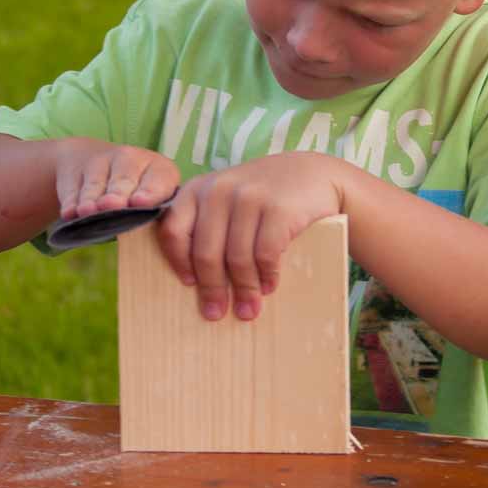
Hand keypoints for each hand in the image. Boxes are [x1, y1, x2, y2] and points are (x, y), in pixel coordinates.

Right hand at [52, 138, 179, 219]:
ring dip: (91, 198)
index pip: (158, 181)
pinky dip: (71, 202)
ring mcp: (103, 160)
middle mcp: (132, 159)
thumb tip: (154, 238)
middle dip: (118, 194)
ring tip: (88, 212)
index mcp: (160, 170)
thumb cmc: (138, 196)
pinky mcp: (77, 169)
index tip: (140, 203)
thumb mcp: (153, 203)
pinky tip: (70, 213)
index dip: (149, 193)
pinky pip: (74, 187)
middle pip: (125, 179)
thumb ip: (155, 218)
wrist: (101, 166)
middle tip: (113, 206)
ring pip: (96, 183)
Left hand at [156, 152, 343, 322]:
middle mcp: (220, 189)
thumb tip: (195, 281)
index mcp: (198, 188)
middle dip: (211, 288)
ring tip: (248, 309)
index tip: (189, 284)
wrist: (314, 175)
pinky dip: (266, 276)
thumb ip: (207, 224)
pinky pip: (265, 254)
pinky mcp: (278, 208)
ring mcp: (250, 197)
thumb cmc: (264, 195)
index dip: (178, 262)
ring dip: (243, 289)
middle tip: (215, 313)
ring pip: (237, 257)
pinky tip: (268, 286)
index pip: (174, 231)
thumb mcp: (228, 198)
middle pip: (205, 251)